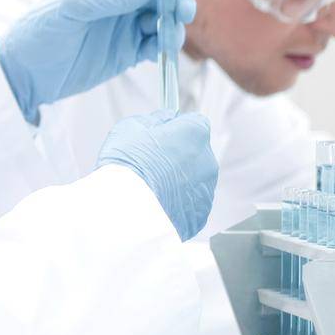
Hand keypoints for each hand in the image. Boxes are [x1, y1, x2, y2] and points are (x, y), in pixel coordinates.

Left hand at [0, 0, 195, 124]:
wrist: (23, 72)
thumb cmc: (39, 30)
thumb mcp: (72, 7)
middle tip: (183, 12)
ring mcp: (125, 25)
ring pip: (163, 18)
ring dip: (174, 24)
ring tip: (170, 36)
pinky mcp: (127, 52)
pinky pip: (155, 44)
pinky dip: (164, 46)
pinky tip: (162, 50)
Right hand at [97, 110, 216, 240]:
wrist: (126, 208)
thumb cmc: (128, 164)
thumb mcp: (133, 127)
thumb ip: (155, 119)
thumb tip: (165, 118)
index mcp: (195, 134)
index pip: (195, 122)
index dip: (177, 128)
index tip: (162, 134)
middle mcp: (207, 161)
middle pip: (195, 153)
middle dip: (178, 155)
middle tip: (151, 162)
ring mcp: (206, 191)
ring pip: (194, 180)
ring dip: (178, 180)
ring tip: (151, 186)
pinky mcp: (199, 216)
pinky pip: (189, 204)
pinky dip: (176, 203)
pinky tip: (156, 203)